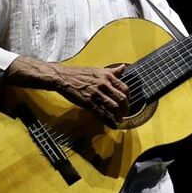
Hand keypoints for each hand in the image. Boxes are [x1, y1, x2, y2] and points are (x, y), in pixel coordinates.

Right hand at [6, 56, 129, 126]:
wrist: (63, 78)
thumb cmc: (80, 73)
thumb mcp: (98, 69)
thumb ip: (112, 71)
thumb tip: (123, 68)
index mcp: (107, 76)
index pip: (124, 88)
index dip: (128, 98)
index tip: (127, 102)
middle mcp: (103, 84)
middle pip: (121, 99)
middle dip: (125, 109)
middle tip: (125, 114)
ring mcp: (96, 94)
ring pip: (113, 107)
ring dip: (118, 115)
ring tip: (119, 120)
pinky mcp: (88, 102)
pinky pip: (101, 113)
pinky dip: (109, 120)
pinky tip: (112, 124)